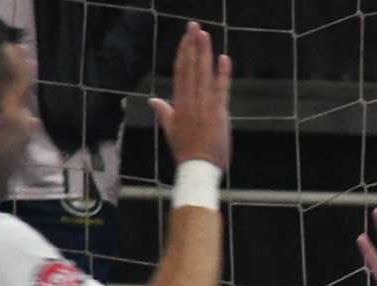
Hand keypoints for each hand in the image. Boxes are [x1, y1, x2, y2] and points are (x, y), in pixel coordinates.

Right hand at [150, 22, 232, 169]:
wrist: (198, 168)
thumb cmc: (186, 152)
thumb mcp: (171, 130)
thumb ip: (164, 112)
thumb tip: (153, 100)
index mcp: (178, 104)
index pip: (180, 72)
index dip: (183, 53)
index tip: (186, 38)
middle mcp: (190, 101)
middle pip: (191, 68)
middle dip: (193, 45)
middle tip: (194, 26)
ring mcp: (204, 106)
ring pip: (203, 74)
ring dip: (204, 53)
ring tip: (204, 34)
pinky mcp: (218, 113)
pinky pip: (221, 89)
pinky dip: (223, 73)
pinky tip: (224, 57)